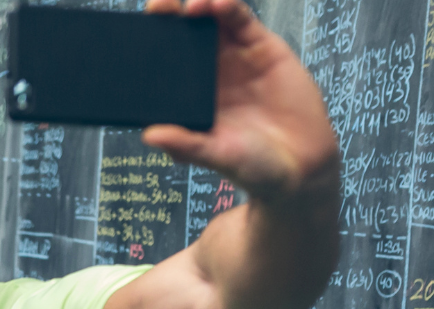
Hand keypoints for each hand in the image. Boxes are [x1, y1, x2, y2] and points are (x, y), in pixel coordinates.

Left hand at [139, 0, 337, 202]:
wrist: (302, 167)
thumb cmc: (252, 166)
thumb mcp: (217, 156)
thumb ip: (186, 145)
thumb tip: (149, 135)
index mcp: (188, 96)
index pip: (161, 64)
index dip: (148, 47)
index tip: (132, 37)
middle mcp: (208, 73)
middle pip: (181, 34)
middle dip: (167, 16)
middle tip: (158, 7)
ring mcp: (234, 57)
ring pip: (210, 21)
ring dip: (197, 6)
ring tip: (191, 7)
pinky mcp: (262, 47)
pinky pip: (241, 20)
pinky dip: (228, 8)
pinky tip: (218, 4)